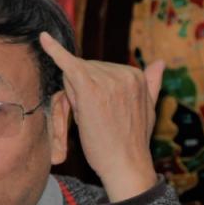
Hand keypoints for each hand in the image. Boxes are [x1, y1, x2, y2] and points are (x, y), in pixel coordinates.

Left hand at [40, 32, 164, 201]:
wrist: (125, 166)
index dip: (94, 90)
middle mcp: (124, 73)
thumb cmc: (132, 143)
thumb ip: (152, 84)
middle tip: (97, 119)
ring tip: (92, 118)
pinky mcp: (90, 88)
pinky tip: (43, 39)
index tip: (104, 113)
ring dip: (75, 94)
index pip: (101, 70)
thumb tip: (160, 62)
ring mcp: (108, 79)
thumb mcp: (148, 109)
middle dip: (83, 90)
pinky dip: (54, 51)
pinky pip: (68, 64)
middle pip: (87, 69)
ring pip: (75, 74)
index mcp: (137, 76)